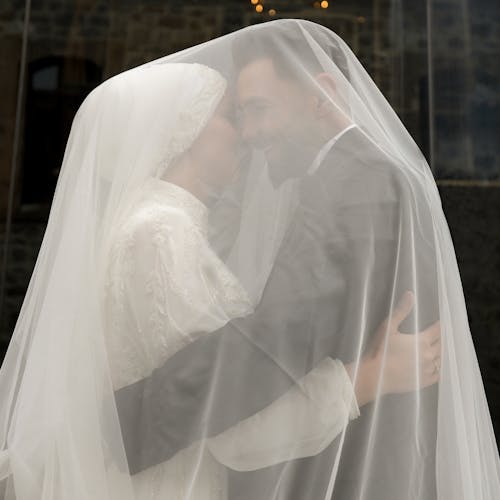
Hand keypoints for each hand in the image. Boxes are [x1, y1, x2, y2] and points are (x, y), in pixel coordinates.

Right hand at [344, 290, 441, 405]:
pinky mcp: (424, 382)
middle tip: (442, 334)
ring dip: (442, 352)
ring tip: (440, 348)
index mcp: (421, 341)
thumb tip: (410, 294)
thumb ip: (401, 311)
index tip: (442, 321)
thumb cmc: (379, 350)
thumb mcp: (388, 327)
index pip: (438, 330)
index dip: (440, 325)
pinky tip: (438, 365)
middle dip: (442, 338)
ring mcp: (427, 370)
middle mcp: (428, 355)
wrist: (374, 376)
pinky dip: (440, 368)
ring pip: (441, 359)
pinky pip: (439, 374)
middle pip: (442, 344)